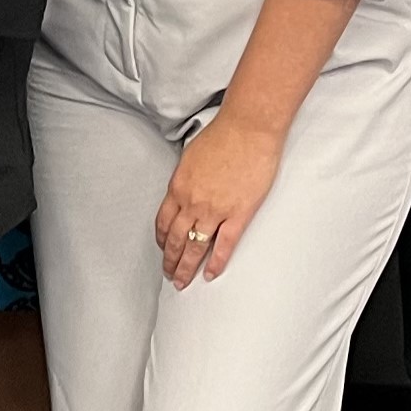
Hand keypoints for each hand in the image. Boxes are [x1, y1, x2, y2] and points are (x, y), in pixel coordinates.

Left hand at [155, 119, 283, 288]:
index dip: (162, 240)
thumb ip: (186, 178)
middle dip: (170, 260)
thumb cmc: (223, 135)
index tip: (163, 249)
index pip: (163, 222)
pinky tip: (210, 274)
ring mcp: (214, 211)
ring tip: (183, 281)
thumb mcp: (191, 155)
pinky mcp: (238, 214)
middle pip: (175, 239)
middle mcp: (192, 202)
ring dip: (186, 267)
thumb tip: (186, 191)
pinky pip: (224, 246)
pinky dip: (215, 263)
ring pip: (194, 247)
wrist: (248, 129)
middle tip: (169, 274)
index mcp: (178, 187)